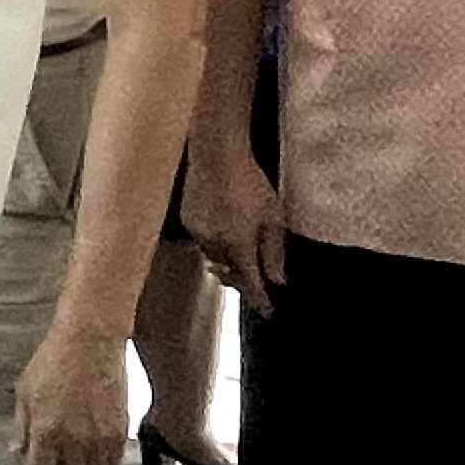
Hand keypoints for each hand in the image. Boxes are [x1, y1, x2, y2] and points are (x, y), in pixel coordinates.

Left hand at [15, 322, 132, 464]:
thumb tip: (19, 450)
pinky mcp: (120, 430)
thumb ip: (23, 426)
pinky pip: (112, 463)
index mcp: (47, 430)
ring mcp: (100, 437)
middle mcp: (75, 440)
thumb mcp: (25, 391)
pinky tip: (92, 461)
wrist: (89, 342)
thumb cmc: (53, 361)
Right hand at [179, 142, 286, 313]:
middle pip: (229, 270)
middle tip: (255, 280)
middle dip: (241, 277)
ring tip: (240, 246)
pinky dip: (215, 240)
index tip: (267, 310)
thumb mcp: (273, 217)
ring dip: (228, 257)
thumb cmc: (250, 181)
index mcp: (238, 243)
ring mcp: (197, 231)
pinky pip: (203, 239)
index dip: (259, 298)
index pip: (249, 280)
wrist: (216, 154)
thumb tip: (278, 279)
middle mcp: (214, 242)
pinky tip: (225, 225)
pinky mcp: (187, 219)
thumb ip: (274, 251)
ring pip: (214, 256)